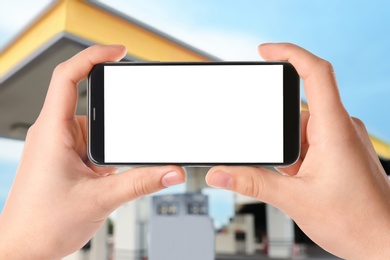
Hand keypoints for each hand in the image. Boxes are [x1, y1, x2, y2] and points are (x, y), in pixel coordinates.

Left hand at [0, 45, 185, 258]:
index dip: (93, 56)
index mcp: (52, 131)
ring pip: (94, 131)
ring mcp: (59, 147)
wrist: (23, 249)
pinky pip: (91, 147)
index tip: (118, 51)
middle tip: (121, 145)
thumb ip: (141, 182)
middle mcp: (54, 134)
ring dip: (109, 149)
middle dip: (113, 124)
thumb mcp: (101, 199)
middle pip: (90, 106)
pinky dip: (104, 158)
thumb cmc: (42, 224)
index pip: (68, 77)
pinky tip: (104, 179)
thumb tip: (171, 171)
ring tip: (106, 175)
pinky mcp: (65, 159)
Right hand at [206, 43, 389, 258]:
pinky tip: (299, 181)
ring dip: (289, 152)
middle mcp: (340, 128)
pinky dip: (297, 157)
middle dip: (278, 134)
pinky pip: (310, 142)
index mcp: (334, 130)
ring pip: (302, 130)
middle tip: (280, 165)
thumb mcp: (295, 200)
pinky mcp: (339, 151)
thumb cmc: (356, 222)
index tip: (264, 51)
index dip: (289, 54)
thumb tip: (220, 173)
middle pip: (298, 110)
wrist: (384, 242)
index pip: (316, 73)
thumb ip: (252, 183)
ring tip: (293, 181)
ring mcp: (341, 139)